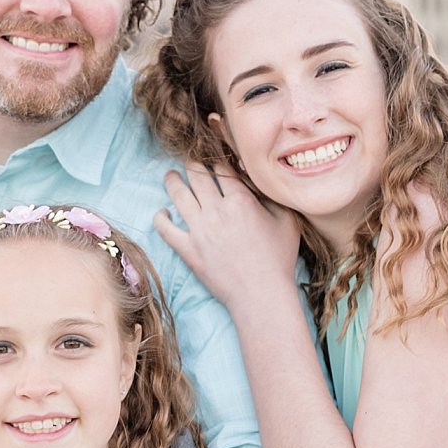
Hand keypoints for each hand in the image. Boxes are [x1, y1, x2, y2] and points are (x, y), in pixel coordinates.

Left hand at [154, 164, 300, 310]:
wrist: (261, 293)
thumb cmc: (278, 258)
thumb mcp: (286, 220)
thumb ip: (271, 197)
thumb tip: (259, 181)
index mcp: (241, 200)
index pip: (222, 169)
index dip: (215, 159)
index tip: (211, 154)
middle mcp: (217, 210)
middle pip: (197, 176)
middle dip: (191, 163)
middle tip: (188, 158)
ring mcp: (199, 230)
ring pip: (178, 195)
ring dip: (172, 181)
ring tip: (170, 175)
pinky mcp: (188, 249)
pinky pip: (166, 229)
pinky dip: (161, 218)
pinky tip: (162, 213)